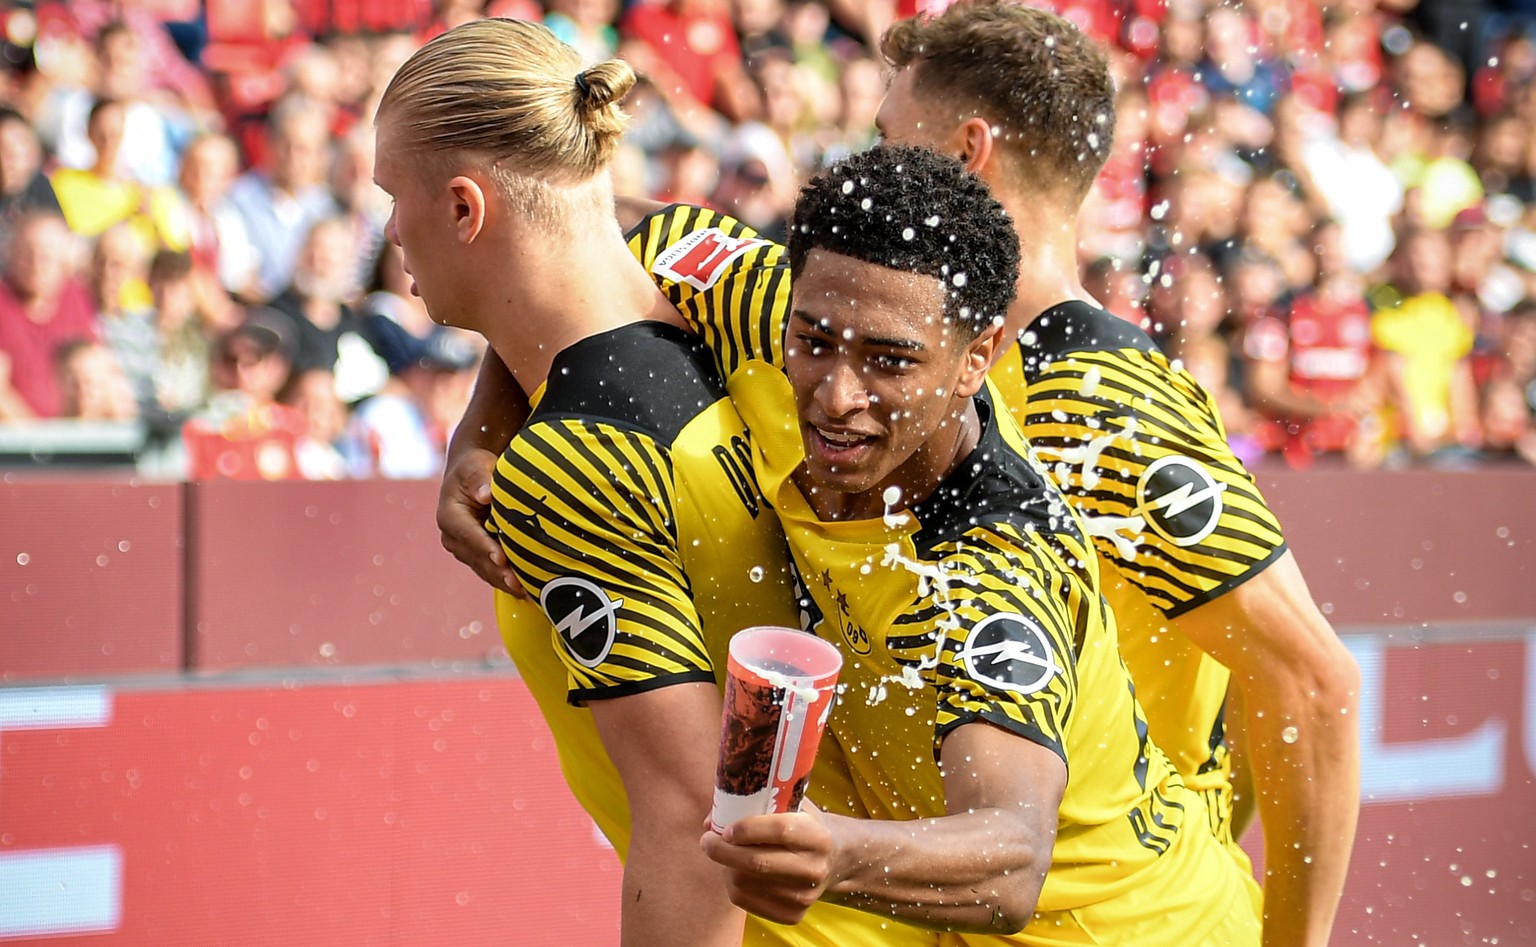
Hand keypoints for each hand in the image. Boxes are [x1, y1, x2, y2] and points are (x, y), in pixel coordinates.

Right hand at [437, 447, 525, 595]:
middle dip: (498, 572)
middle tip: (519, 584)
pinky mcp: (476, 555)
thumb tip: (486, 494)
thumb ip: (480, 480)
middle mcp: (453, 537)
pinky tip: (526, 589)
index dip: (486, 548)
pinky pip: (491, 570)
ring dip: (504, 581)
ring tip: (526, 592)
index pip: (470, 535)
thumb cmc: (476, 467)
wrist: (473, 474)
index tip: (502, 558)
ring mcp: (464, 549)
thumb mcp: (476, 467)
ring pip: (484, 569)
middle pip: (478, 559)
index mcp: (450, 517)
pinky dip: (506, 579)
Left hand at [700, 808, 838, 924]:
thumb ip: (757, 804)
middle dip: (723, 851)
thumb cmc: (805, 824)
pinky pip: (746, 901)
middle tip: (707, 840)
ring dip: (726, 867)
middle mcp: (814, 869)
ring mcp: (804, 896)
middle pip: (757, 862)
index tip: (725, 827)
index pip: (779, 831)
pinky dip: (733, 884)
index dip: (746, 828)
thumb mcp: (792, 805)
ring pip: (745, 883)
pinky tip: (736, 871)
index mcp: (818, 837)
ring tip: (726, 854)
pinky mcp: (793, 915)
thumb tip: (711, 819)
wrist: (836, 859)